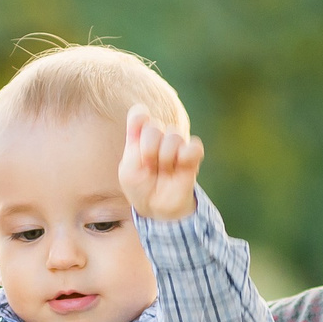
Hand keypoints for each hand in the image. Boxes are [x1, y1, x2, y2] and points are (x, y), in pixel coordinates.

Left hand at [118, 102, 205, 223]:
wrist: (157, 208)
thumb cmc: (140, 188)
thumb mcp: (128, 170)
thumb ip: (133, 145)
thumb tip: (144, 115)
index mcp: (140, 136)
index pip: (140, 113)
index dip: (139, 118)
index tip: (135, 139)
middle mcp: (159, 136)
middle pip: (153, 126)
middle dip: (148, 151)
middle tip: (149, 168)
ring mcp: (176, 145)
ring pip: (173, 135)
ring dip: (165, 159)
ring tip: (163, 172)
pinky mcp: (192, 156)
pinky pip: (194, 145)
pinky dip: (186, 155)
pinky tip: (179, 168)